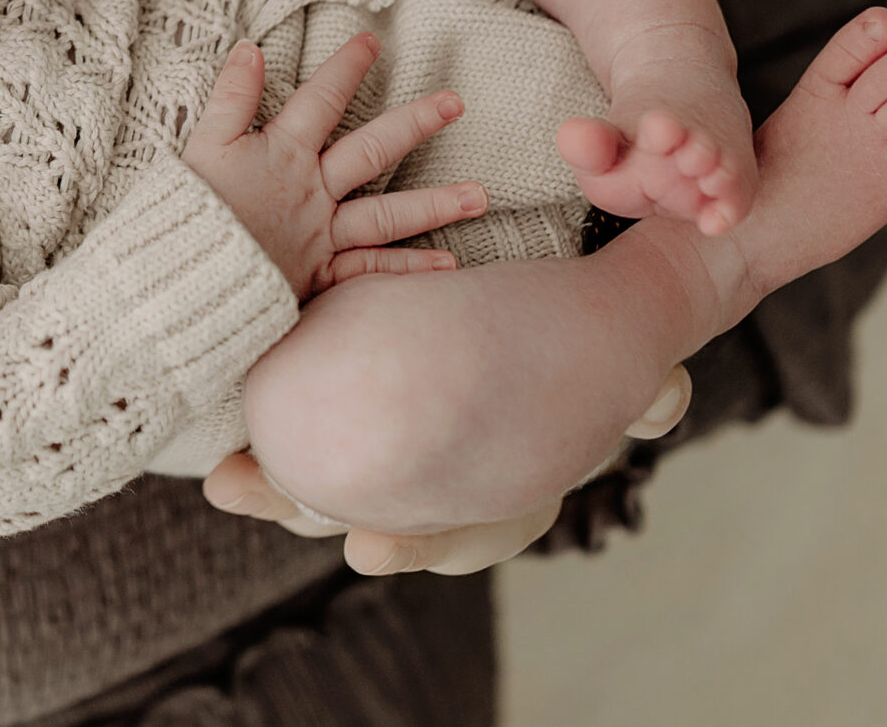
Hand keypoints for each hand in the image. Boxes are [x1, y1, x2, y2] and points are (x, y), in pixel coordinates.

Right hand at [179, 33, 486, 297]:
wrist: (185, 276)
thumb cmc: (189, 210)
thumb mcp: (201, 144)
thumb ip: (230, 97)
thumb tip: (251, 49)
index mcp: (281, 154)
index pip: (320, 101)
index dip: (345, 68)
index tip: (372, 41)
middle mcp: (311, 192)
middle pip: (371, 150)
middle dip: (414, 123)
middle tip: (456, 102)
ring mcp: (320, 235)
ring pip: (386, 215)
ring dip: (435, 204)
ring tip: (481, 196)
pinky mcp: (318, 275)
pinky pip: (370, 271)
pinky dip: (408, 269)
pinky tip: (446, 265)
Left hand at [200, 363, 691, 563]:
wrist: (549, 338)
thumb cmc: (580, 372)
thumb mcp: (620, 383)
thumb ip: (644, 394)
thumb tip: (663, 398)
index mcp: (485, 503)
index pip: (444, 537)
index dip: (408, 545)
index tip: (370, 549)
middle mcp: (423, 489)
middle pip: (356, 516)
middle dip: (304, 514)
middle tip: (250, 495)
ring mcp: (375, 455)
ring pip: (312, 482)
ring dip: (264, 485)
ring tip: (224, 477)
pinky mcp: (344, 404)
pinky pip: (300, 422)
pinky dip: (264, 428)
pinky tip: (223, 413)